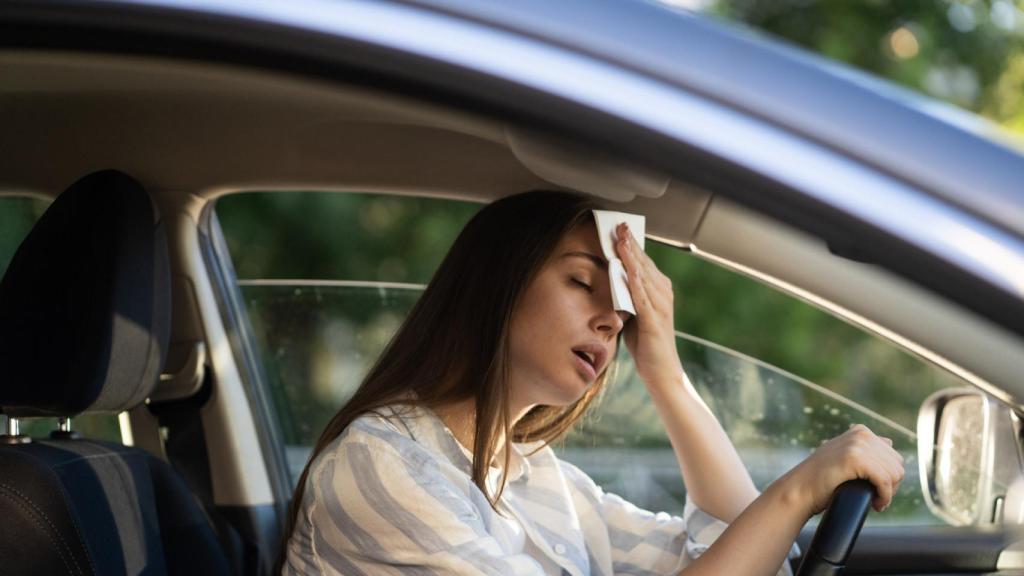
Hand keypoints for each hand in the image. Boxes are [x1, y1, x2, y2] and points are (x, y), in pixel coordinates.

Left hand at [614, 223, 683, 387]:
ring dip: (632, 256)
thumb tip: (610, 280)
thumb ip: (626, 297)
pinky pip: (642, 295)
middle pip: (644, 263)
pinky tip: (625, 267)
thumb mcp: (633, 315)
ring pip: (644, 275)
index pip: (643, 262)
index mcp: (659, 291)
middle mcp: (663, 294)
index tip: (620, 228)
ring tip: (621, 238)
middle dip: (631, 243)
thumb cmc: (647, 345)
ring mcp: (661, 306)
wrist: (662, 373)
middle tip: (619, 224)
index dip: (632, 245)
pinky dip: (633, 279)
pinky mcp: (655, 320)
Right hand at [778, 424, 904, 516]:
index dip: (889, 477)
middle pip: (897, 465)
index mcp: (861, 431)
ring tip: (875, 501)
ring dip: (888, 493)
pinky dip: (885, 496)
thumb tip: (889, 441)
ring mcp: (857, 444)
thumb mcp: (844, 455)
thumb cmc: (822, 479)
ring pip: (894, 474)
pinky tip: (876, 504)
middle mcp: (861, 434)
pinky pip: (884, 481)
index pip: (894, 456)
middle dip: (891, 486)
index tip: (877, 490)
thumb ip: (864, 447)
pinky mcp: (855, 458)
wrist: (800, 489)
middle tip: (877, 498)